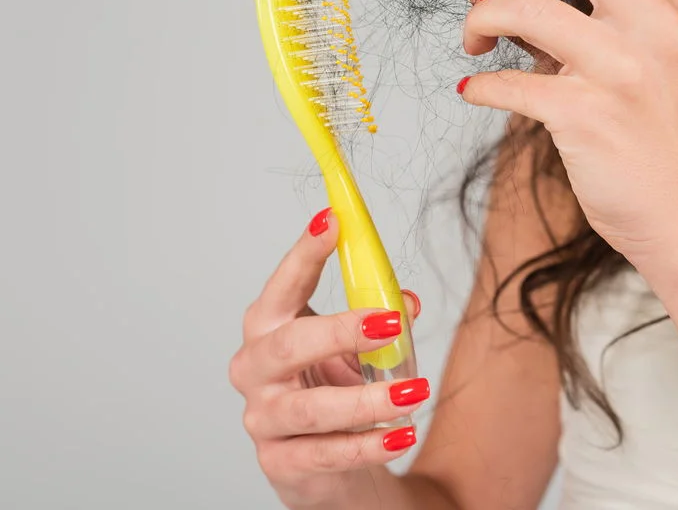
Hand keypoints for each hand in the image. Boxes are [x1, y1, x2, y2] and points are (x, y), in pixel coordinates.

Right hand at [229, 209, 428, 508]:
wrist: (329, 463)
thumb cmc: (335, 388)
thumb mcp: (360, 348)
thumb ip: (383, 319)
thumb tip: (407, 302)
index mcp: (271, 328)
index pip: (282, 286)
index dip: (304, 253)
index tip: (333, 220)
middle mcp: (256, 369)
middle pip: (286, 346)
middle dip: (340, 331)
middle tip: (389, 323)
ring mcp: (264, 418)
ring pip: (310, 408)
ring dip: (367, 399)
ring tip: (415, 390)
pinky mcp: (280, 462)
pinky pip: (326, 453)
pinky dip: (368, 445)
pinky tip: (401, 434)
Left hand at [458, 0, 677, 263]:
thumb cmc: (651, 136)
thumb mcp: (640, 57)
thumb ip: (582, 13)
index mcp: (667, 2)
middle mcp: (653, 26)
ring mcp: (623, 71)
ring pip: (525, 7)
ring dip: (480, 17)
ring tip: (475, 41)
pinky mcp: (589, 118)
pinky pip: (507, 82)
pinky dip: (478, 82)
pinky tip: (477, 90)